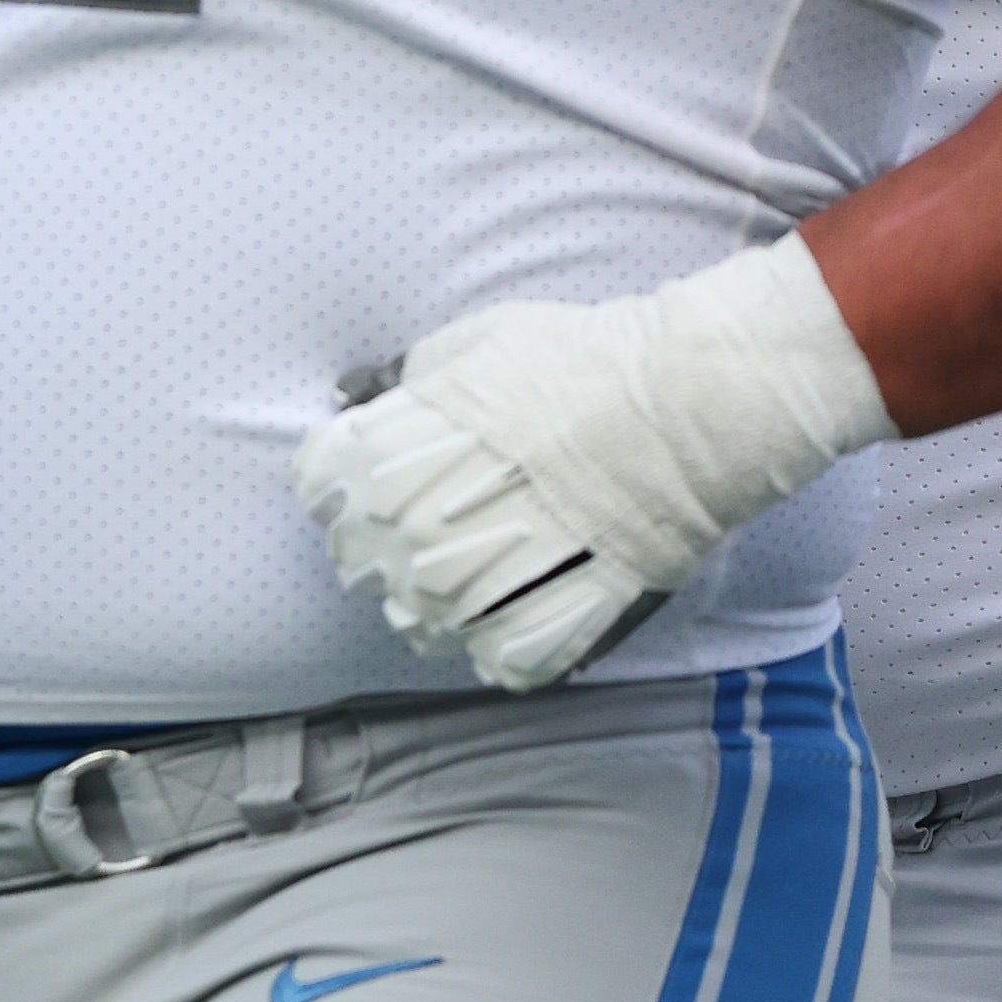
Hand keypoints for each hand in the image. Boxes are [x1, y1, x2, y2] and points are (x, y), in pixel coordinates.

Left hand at [302, 355, 658, 693]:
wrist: (678, 399)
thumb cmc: (574, 362)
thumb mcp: (470, 346)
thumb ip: (406, 376)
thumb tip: (353, 389)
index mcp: (394, 453)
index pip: (323, 490)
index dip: (333, 499)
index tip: (353, 501)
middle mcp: (423, 522)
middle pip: (364, 564)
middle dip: (373, 562)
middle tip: (403, 555)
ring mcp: (484, 577)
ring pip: (425, 619)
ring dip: (427, 614)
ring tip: (445, 606)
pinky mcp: (551, 612)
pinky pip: (501, 655)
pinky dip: (493, 653)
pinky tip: (493, 642)